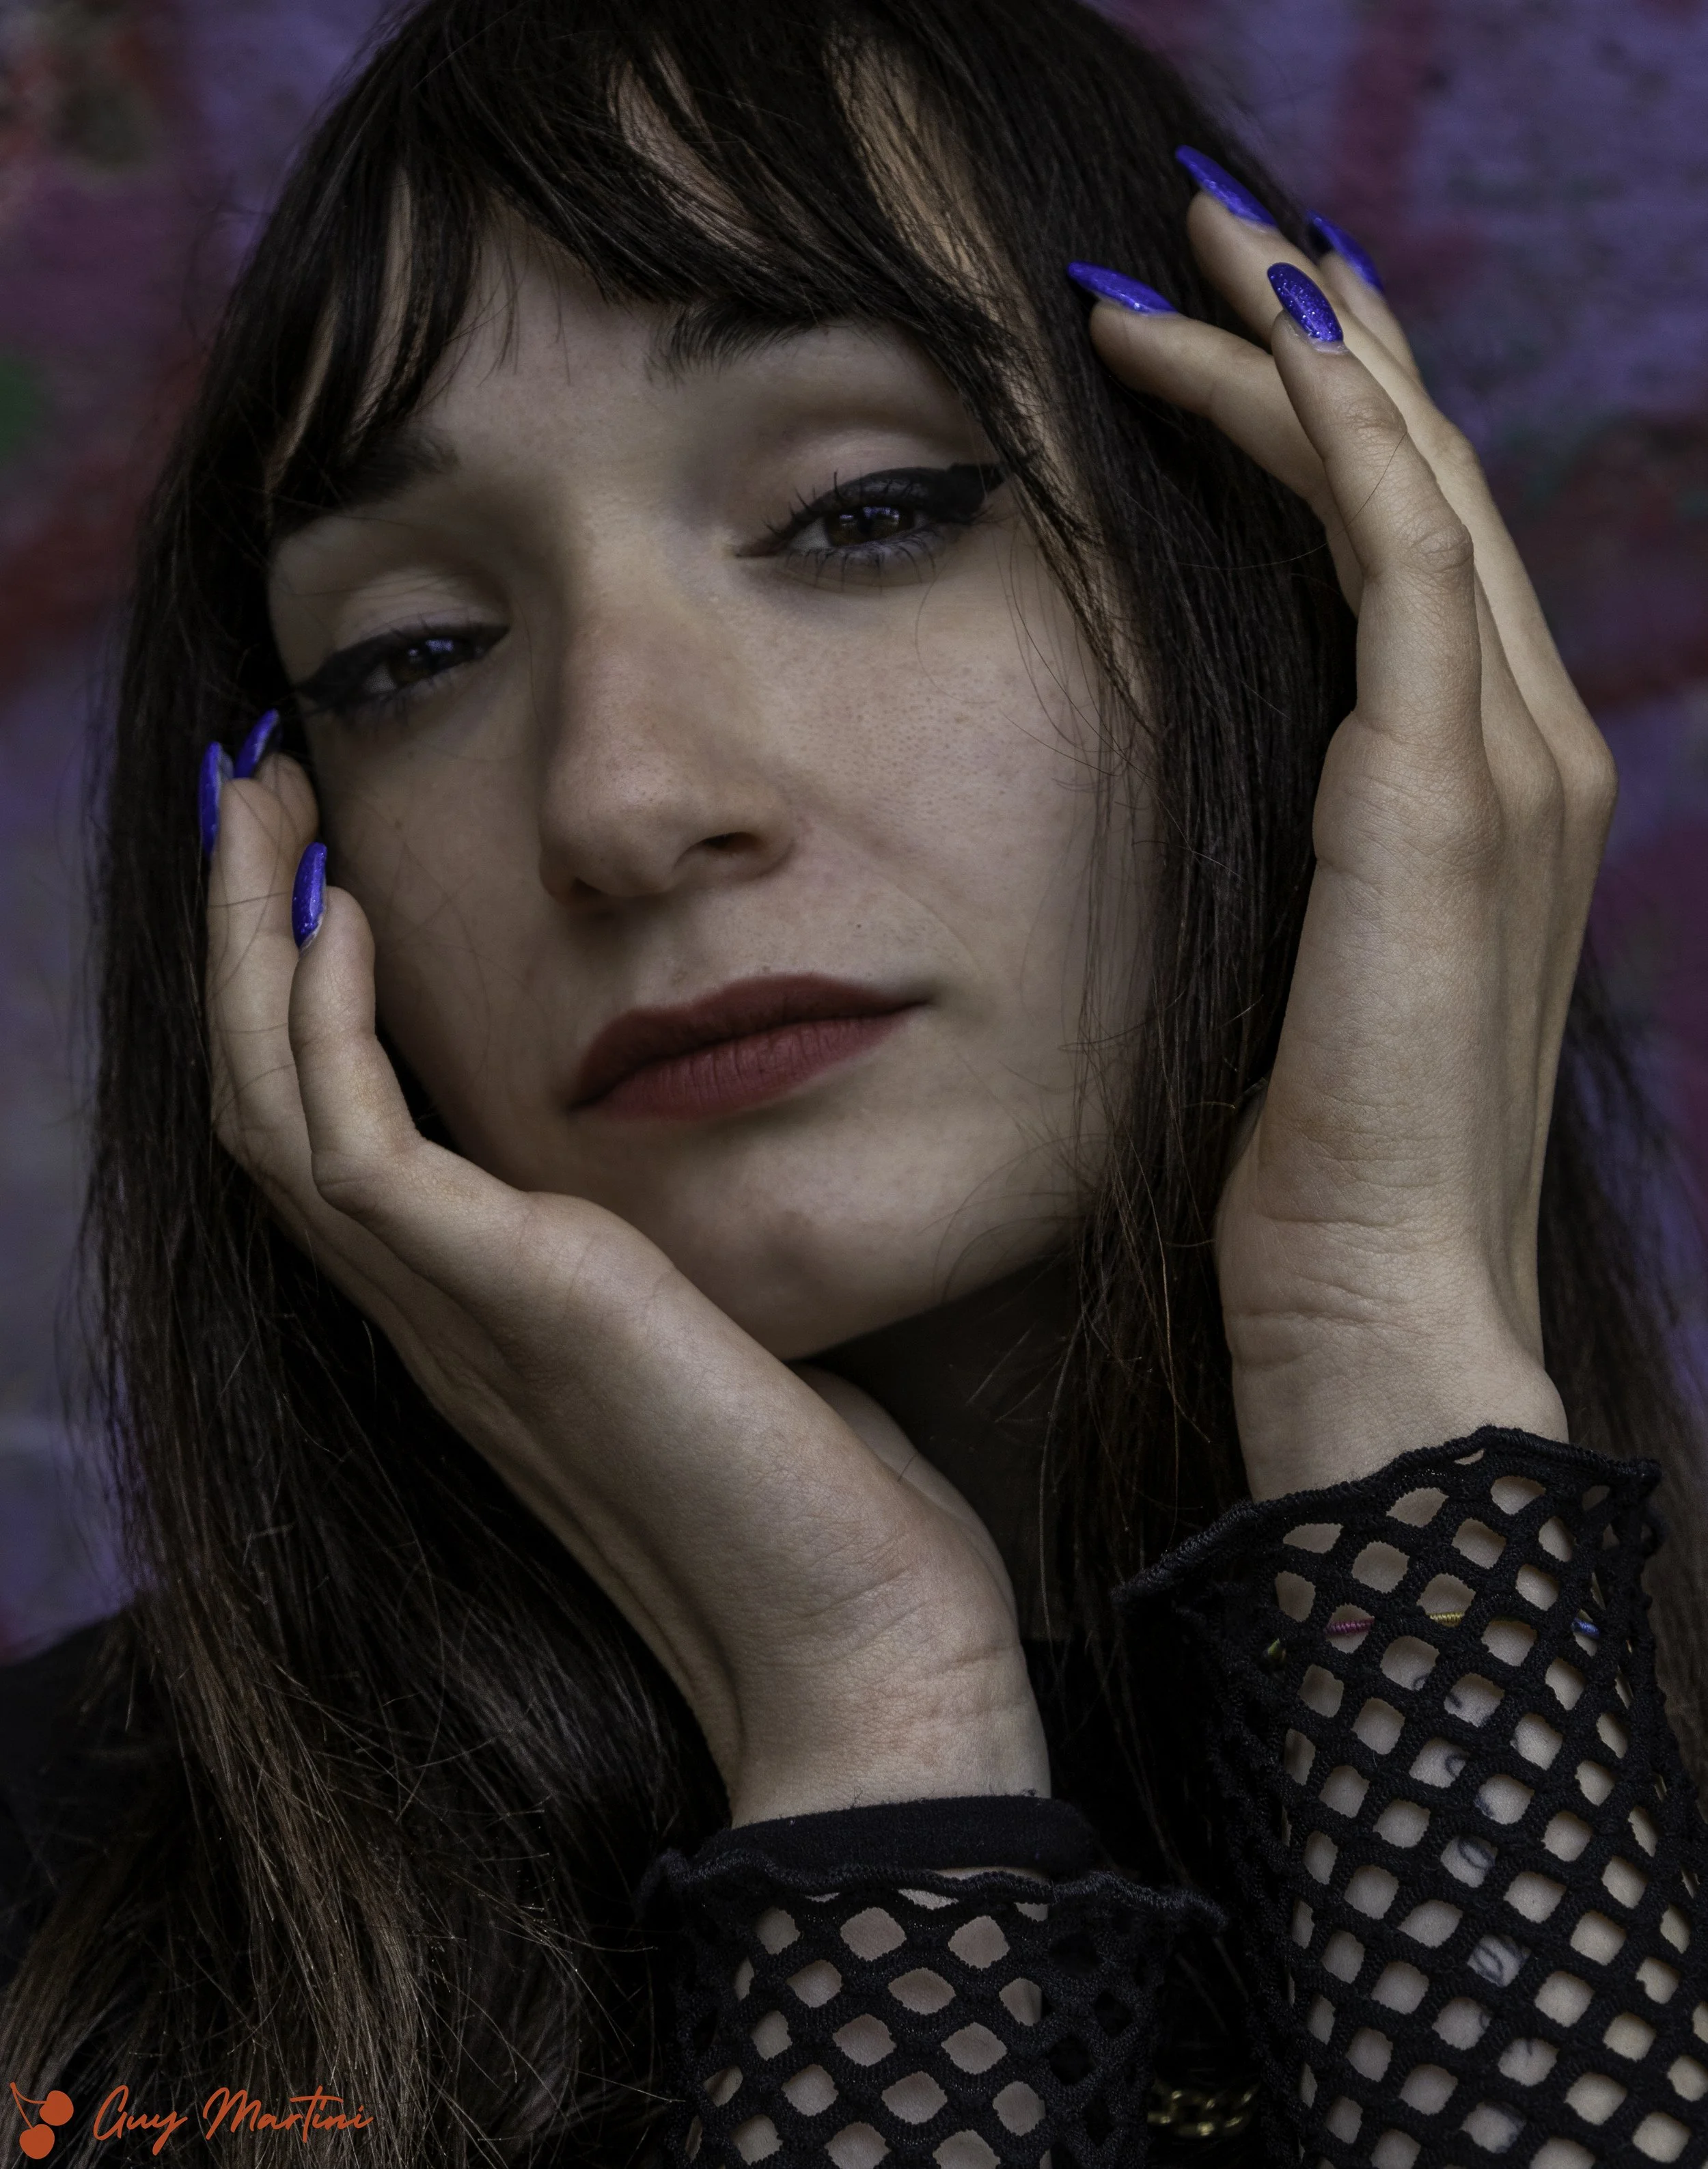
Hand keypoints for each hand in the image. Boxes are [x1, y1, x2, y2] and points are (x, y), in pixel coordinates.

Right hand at [205, 764, 1046, 1819]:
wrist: (862, 1644)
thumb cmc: (823, 1499)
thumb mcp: (724, 1329)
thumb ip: (664, 1254)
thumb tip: (689, 1154)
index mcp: (476, 1318)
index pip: (334, 1134)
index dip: (296, 998)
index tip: (319, 864)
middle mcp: (434, 1318)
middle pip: (269, 1099)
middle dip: (246, 939)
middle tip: (247, 796)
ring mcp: (454, 1320)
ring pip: (274, 1107)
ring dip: (253, 947)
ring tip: (259, 806)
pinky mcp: (509, 1310)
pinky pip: (354, 1147)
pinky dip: (327, 1026)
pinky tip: (347, 921)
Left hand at [1083, 196, 1614, 1498]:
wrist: (1371, 1304)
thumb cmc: (1307, 1176)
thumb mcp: (1290, 983)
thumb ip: (1286, 872)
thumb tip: (1191, 813)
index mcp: (1486, 798)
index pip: (1412, 556)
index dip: (1326, 427)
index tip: (1205, 346)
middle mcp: (1527, 752)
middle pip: (1427, 482)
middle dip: (1323, 342)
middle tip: (1204, 237)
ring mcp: (1507, 761)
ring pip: (1412, 478)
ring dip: (1305, 347)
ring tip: (1188, 248)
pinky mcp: (1448, 788)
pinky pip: (1390, 546)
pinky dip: (1313, 429)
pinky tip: (1213, 349)